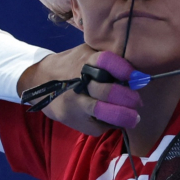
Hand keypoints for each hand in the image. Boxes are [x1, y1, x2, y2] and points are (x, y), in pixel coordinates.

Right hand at [18, 46, 142, 134]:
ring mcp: (74, 103)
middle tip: (138, 101)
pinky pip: (99, 126)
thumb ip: (110, 59)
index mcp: (84, 61)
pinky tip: (115, 119)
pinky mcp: (74, 120)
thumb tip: (139, 74)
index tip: (138, 77)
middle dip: (129, 98)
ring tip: (134, 118)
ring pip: (102, 112)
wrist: (40, 82)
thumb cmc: (73, 65)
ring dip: (124, 116)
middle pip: (107, 92)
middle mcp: (78, 82)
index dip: (124, 70)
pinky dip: (111, 124)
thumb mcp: (87, 53)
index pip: (106, 62)